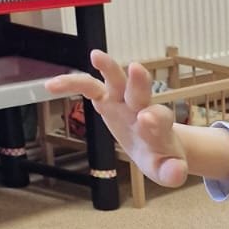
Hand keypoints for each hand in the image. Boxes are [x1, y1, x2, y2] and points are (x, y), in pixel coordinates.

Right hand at [46, 50, 189, 186]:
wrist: (157, 145)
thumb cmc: (161, 157)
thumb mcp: (167, 170)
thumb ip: (172, 173)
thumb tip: (177, 173)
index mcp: (160, 126)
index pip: (160, 119)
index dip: (154, 119)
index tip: (147, 119)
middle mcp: (142, 107)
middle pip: (141, 92)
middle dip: (138, 82)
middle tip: (136, 68)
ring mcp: (123, 101)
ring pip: (116, 80)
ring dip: (108, 67)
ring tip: (96, 55)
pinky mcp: (106, 99)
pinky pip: (89, 87)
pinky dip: (72, 84)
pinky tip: (51, 85)